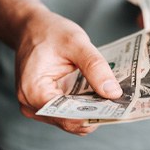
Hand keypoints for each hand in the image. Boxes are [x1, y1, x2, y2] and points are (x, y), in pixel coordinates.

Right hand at [15, 7, 122, 135]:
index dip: (93, 114)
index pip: (67, 117)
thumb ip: (95, 67)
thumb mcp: (76, 43)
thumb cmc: (49, 32)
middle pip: (70, 121)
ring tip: (109, 97)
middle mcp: (32, 105)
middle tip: (118, 102)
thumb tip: (113, 93)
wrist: (33, 28)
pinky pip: (68, 112)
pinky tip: (96, 94)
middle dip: (95, 113)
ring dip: (91, 110)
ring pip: (71, 120)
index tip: (116, 109)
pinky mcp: (46, 103)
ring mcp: (38, 106)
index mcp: (33, 91)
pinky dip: (84, 105)